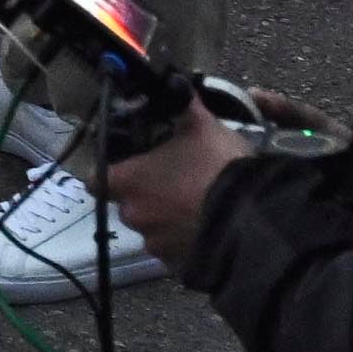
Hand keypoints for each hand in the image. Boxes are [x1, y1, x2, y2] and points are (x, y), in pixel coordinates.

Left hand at [98, 98, 241, 270]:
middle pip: (128, 204)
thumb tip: (174, 83)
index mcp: (128, 182)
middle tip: (174, 180)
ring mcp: (157, 246)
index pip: (97, 179)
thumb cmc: (218, 168)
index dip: (108, 171)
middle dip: (146, 194)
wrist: (255, 221)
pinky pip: (175, 252)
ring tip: (197, 204)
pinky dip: (185, 241)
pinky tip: (207, 227)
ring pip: (153, 229)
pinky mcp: (179, 268)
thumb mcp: (201, 127)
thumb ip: (181, 105)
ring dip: (167, 219)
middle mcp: (134, 217)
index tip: (127, 165)